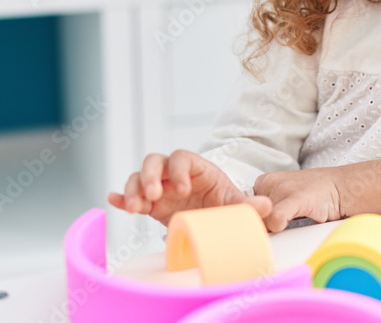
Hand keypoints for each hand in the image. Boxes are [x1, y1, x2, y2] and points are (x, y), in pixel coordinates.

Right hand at [107, 150, 272, 226]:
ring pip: (138, 176)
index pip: (182, 158)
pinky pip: (130, 195)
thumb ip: (249, 205)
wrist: (215, 221)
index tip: (183, 190)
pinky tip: (113, 201)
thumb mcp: (236, 205)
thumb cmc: (225, 206)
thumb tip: (267, 205)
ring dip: (133, 189)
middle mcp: (174, 173)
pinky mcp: (149, 204)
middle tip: (154, 195)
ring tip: (134, 207)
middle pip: (155, 161)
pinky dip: (120, 197)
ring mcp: (160, 187)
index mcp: (197, 168)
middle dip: (150, 176)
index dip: (179, 171)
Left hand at [253, 168, 343, 231]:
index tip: (268, 226)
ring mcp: (282, 188)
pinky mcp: (297, 197)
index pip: (247, 210)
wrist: (341, 187)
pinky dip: (279, 226)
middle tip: (283, 226)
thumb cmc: (313, 197)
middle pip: (255, 217)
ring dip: (277, 229)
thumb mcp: (284, 198)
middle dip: (266, 226)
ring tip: (293, 223)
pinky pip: (276, 217)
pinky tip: (290, 224)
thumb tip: (250, 233)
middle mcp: (269, 182)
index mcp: (264, 182)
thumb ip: (268, 211)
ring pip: (264, 220)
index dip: (257, 222)